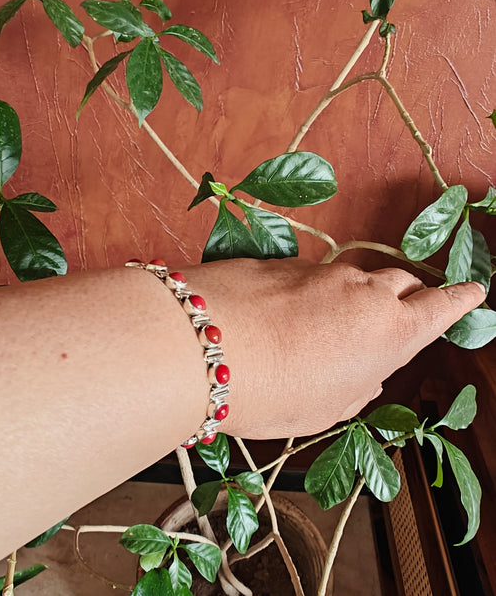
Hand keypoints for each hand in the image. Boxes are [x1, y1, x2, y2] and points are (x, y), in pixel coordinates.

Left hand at [181, 259, 484, 438]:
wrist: (203, 344)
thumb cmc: (275, 391)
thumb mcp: (328, 408)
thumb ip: (357, 385)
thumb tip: (364, 371)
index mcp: (390, 330)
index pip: (440, 306)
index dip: (460, 300)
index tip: (472, 292)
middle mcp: (363, 291)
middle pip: (401, 283)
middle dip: (407, 296)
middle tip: (401, 312)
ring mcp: (322, 271)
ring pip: (355, 277)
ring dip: (356, 294)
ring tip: (337, 322)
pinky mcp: (283, 263)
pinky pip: (312, 275)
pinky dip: (313, 292)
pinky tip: (290, 314)